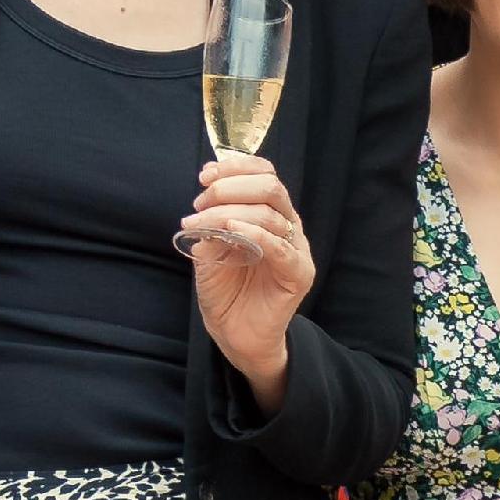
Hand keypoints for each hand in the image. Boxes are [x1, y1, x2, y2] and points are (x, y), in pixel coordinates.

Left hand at [181, 154, 315, 396]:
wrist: (235, 333)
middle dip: (230, 187)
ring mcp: (296, 250)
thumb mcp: (211, 248)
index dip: (236, 167)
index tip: (205, 175)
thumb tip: (205, 204)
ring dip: (229, 212)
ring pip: (271, 214)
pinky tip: (231, 231)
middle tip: (200, 202)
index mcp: (271, 214)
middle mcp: (288, 227)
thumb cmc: (226, 290)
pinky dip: (255, 234)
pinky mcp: (299, 274)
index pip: (265, 174)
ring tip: (200, 223)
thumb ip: (212, 224)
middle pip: (271, 187)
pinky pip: (281, 248)